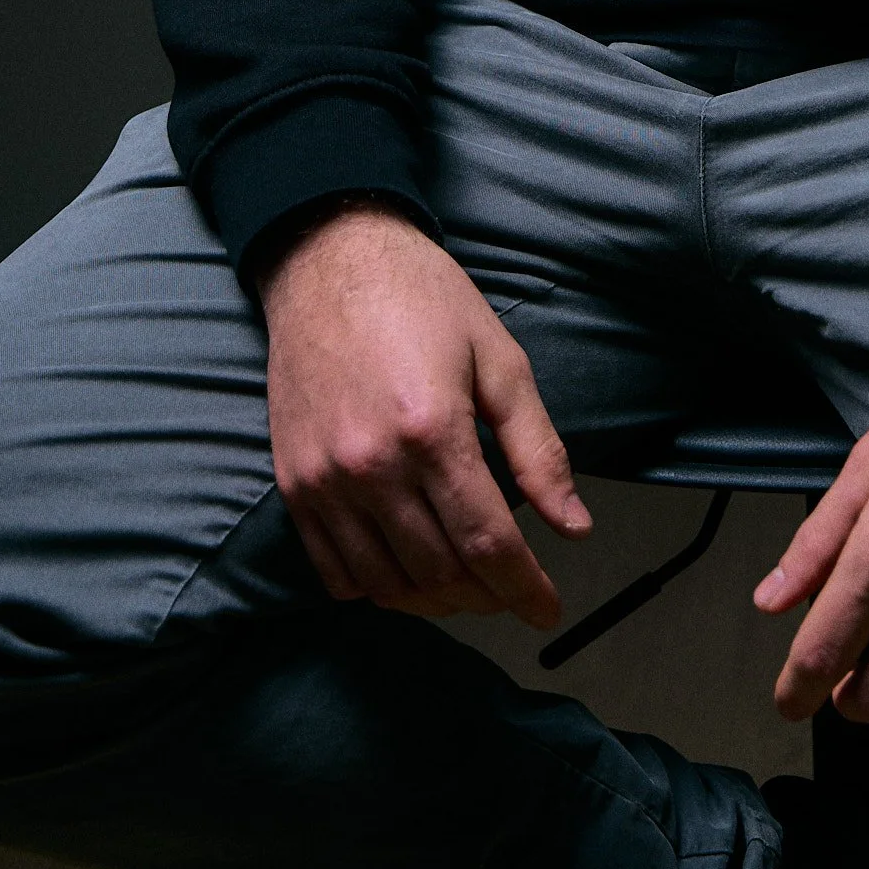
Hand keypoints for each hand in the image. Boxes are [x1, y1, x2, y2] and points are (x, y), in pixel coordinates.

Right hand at [258, 204, 589, 623]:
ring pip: (387, 584)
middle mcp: (372, 465)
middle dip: (487, 595)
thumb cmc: (422, 298)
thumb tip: (573, 526)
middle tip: (513, 589)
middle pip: (440, 572)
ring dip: (435, 601)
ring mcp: (325, 480)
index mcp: (432, 430)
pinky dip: (377, 589)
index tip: (549, 610)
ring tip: (468, 587)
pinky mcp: (294, 483)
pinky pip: (334, 571)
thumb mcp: (499, 358)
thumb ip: (538, 449)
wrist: (329, 258)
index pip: (488, 544)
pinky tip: (408, 573)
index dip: (525, 589)